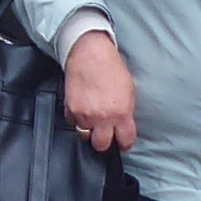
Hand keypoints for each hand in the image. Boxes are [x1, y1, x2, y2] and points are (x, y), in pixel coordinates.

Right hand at [62, 29, 137, 154]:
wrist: (90, 54)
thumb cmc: (111, 68)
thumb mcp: (129, 91)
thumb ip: (126, 111)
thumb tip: (123, 124)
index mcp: (121, 113)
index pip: (126, 141)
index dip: (125, 142)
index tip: (122, 141)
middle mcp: (102, 117)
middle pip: (101, 145)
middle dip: (104, 141)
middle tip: (105, 133)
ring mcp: (84, 115)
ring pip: (85, 135)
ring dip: (89, 130)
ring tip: (92, 119)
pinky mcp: (70, 109)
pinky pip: (72, 123)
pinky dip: (77, 119)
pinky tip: (82, 109)